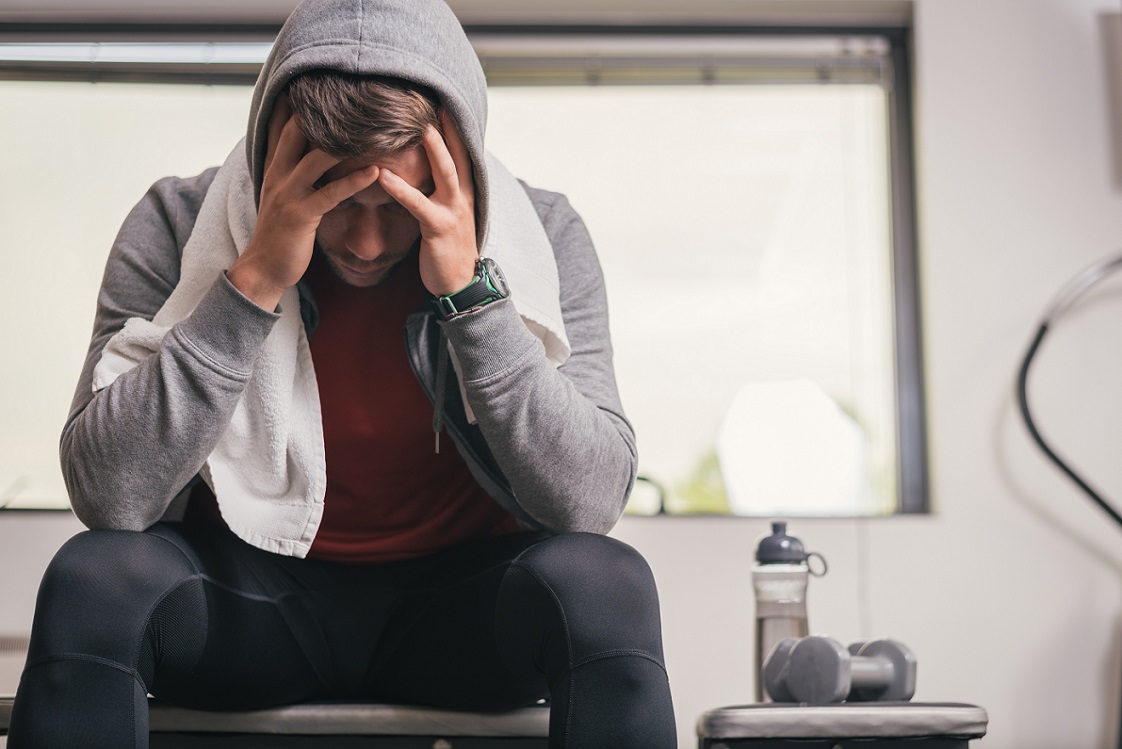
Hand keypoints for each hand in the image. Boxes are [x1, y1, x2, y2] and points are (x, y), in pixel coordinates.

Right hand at [228, 96, 380, 309]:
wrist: (264, 268)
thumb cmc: (280, 233)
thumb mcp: (282, 195)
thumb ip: (293, 171)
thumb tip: (311, 153)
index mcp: (274, 168)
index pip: (283, 126)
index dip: (299, 104)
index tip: (320, 84)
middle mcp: (278, 175)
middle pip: (297, 132)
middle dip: (324, 114)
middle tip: (355, 96)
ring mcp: (288, 194)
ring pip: (316, 159)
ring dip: (345, 143)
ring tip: (373, 128)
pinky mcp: (301, 215)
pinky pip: (331, 193)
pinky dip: (354, 181)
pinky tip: (375, 171)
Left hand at [379, 111, 477, 296]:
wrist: (460, 284)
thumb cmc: (448, 249)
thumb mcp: (447, 214)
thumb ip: (438, 191)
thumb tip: (423, 172)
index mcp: (464, 192)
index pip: (461, 153)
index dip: (453, 129)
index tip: (442, 103)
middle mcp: (463, 197)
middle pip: (458, 155)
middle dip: (448, 128)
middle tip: (435, 101)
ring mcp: (453, 212)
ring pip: (446, 173)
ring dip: (434, 149)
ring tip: (418, 127)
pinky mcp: (439, 229)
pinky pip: (419, 205)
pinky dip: (401, 189)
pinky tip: (383, 176)